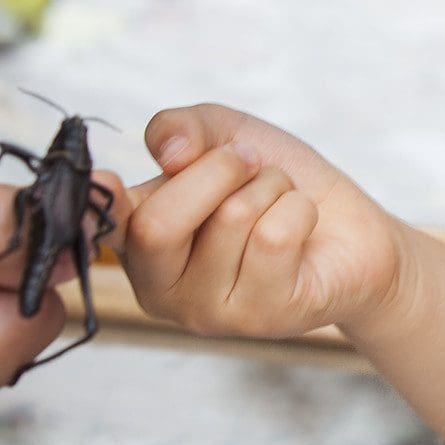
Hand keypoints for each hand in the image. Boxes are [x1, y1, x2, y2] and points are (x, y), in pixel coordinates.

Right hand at [117, 104, 409, 339]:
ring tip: (279, 201)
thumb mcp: (224, 135)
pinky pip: (276, 237)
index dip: (96, 203)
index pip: (102, 223)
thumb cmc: (274, 183)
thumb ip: (182, 128)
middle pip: (158, 225)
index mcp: (136, 242)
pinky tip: (301, 227)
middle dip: (219, 170)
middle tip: (250, 163)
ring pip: (230, 220)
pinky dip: (299, 210)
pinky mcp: (261, 317)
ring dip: (271, 188)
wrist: (348, 227)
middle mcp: (159, 288)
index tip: (103, 179)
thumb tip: (168, 152)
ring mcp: (208, 312)